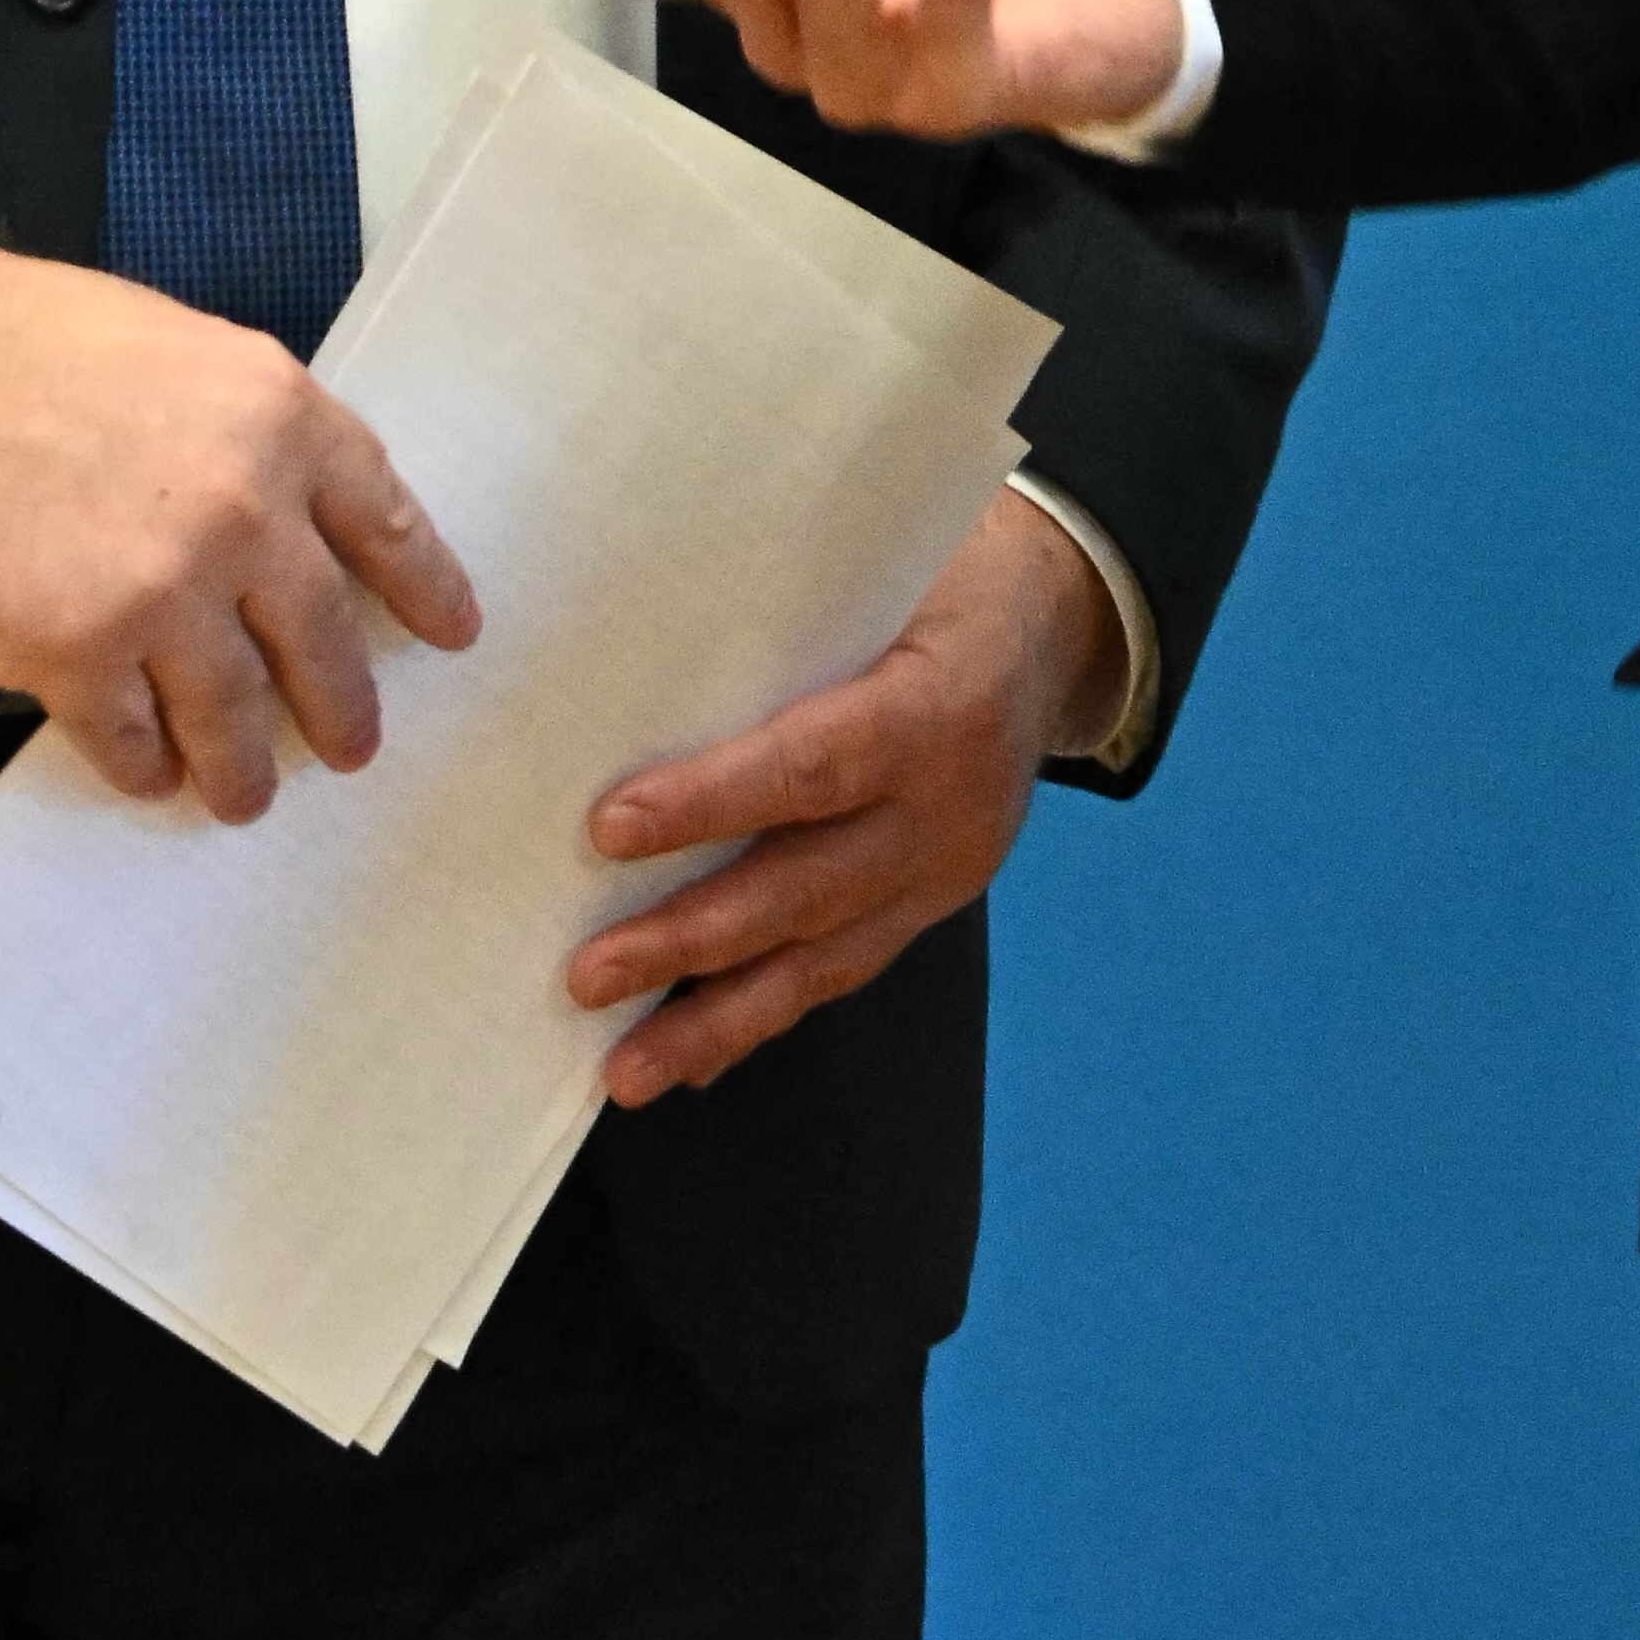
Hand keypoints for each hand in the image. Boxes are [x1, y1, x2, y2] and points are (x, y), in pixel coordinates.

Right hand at [0, 225, 480, 817]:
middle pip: (325, 644)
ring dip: (243, 767)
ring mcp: (163, 592)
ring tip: (241, 792)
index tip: (452, 634)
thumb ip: (242, 431)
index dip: (426, 588)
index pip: (387, 522)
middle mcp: (243, 510)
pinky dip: (141, 763)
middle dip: (342, 710)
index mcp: (277, 415)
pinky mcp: (74, 656)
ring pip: (236, 717)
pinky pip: (133, 742)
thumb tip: (279, 512)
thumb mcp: (170, 347)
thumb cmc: (8, 341)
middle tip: (350, 746)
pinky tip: (143, 768)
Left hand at [566, 494, 1110, 1105]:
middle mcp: (948, 808)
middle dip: (693, 939)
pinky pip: (841, 972)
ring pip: (825, 960)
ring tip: (626, 1071)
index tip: (610, 828)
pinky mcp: (932, 907)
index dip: (715, 800)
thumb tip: (637, 646)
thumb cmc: (940, 579)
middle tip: (588, 974)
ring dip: (717, 1019)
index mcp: (938, 707)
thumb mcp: (882, 568)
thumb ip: (787, 613)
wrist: (1050, 632)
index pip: (815, 765)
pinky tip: (691, 1060)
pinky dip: (762, 1018)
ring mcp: (945, 872)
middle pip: (809, 886)